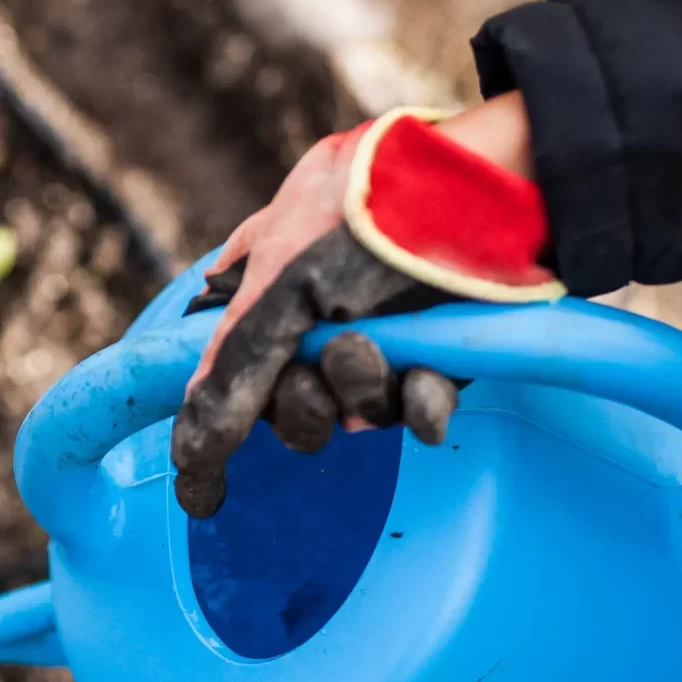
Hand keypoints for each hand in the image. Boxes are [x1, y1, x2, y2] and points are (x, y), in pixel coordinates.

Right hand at [170, 94, 553, 517]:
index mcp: (266, 287)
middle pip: (288, 409)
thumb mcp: (281, 279)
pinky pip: (417, 415)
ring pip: (353, 416)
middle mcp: (319, 320)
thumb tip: (192, 447)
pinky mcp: (441, 362)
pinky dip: (420, 402)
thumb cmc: (370, 215)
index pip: (224, 375)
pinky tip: (426, 377)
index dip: (213, 429)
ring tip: (375, 345)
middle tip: (320, 359)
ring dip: (361, 389)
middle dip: (302, 401)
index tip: (203, 488)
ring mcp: (382, 343)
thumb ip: (233, 363)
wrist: (488, 193)